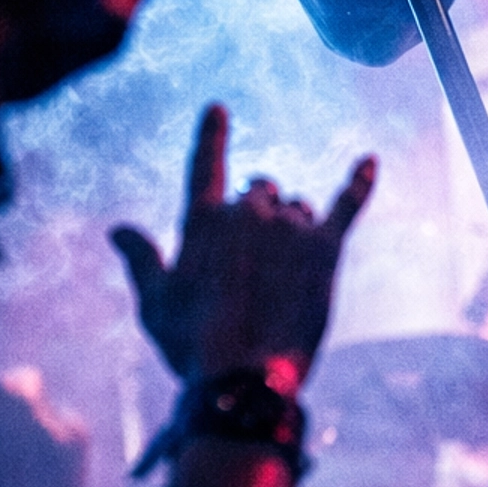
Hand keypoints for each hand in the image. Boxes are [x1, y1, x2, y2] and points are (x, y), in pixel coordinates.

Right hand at [111, 105, 375, 392]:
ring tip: (282, 273)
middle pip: (259, 191)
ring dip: (292, 224)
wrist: (245, 378)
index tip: (217, 108)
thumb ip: (141, 259)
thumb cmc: (192, 345)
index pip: (206, 164)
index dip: (211, 135)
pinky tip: (369, 162)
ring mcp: (291, 227)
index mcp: (204, 220)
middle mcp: (249, 212)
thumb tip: (117, 229)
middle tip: (251, 261)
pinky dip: (359, 182)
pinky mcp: (327, 248)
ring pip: (297, 207)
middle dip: (255, 212)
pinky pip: (346, 204)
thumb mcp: (154, 304)